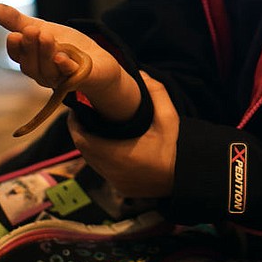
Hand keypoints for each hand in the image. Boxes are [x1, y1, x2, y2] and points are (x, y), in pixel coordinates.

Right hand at [0, 3, 107, 89]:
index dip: (15, 48)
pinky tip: (62, 57)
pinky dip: (65, 67)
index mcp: (31, 60)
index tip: (14, 35)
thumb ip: (17, 21)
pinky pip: (70, 75)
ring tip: (46, 35)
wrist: (96, 59)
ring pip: (48, 70)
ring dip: (46, 53)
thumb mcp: (40, 28)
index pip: (17, 56)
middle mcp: (42, 73)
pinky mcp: (80, 78)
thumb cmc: (64, 46)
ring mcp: (60, 79)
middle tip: (32, 30)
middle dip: (30, 47)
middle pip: (30, 65)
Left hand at [67, 73, 179, 197]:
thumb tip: (141, 74)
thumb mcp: (168, 118)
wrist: (186, 177)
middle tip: (85, 114)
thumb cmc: (175, 148)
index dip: (75, 124)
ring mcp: (115, 181)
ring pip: (92, 161)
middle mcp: (111, 170)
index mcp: (117, 154)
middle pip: (84, 150)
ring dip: (90, 145)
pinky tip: (111, 145)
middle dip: (81, 131)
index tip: (78, 109)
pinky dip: (101, 157)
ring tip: (96, 127)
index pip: (82, 139)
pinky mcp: (120, 187)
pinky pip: (102, 170)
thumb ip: (156, 93)